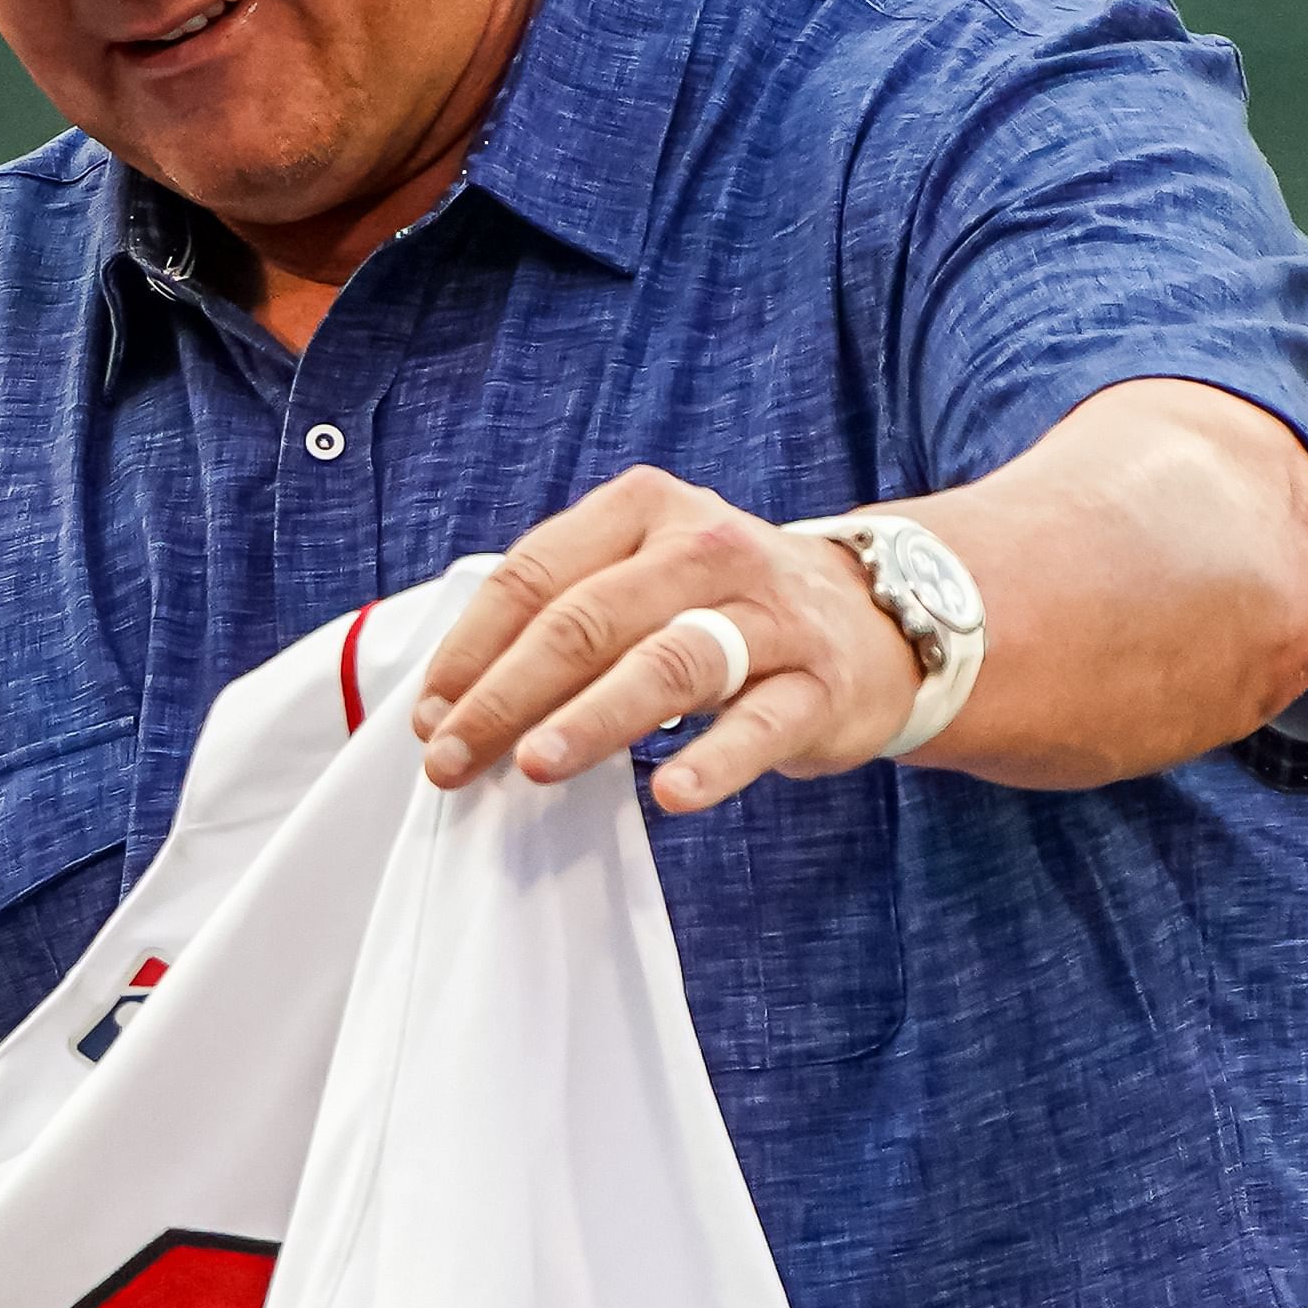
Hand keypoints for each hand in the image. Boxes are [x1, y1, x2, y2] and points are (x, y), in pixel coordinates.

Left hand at [413, 467, 920, 813]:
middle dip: (508, 694)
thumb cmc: (724, 605)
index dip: (474, 648)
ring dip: (593, 719)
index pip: (537, 573)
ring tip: (535, 765)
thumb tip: (455, 702)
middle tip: (453, 759)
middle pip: (589, 620)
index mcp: (643, 510)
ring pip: (670, 663)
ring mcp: (770, 614)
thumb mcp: (642, 574)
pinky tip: (670, 797)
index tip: (431, 714)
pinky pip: (760, 725)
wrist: (876, 620)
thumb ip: (561, 615)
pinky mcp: (820, 684)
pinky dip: (714, 762)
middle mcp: (706, 548)